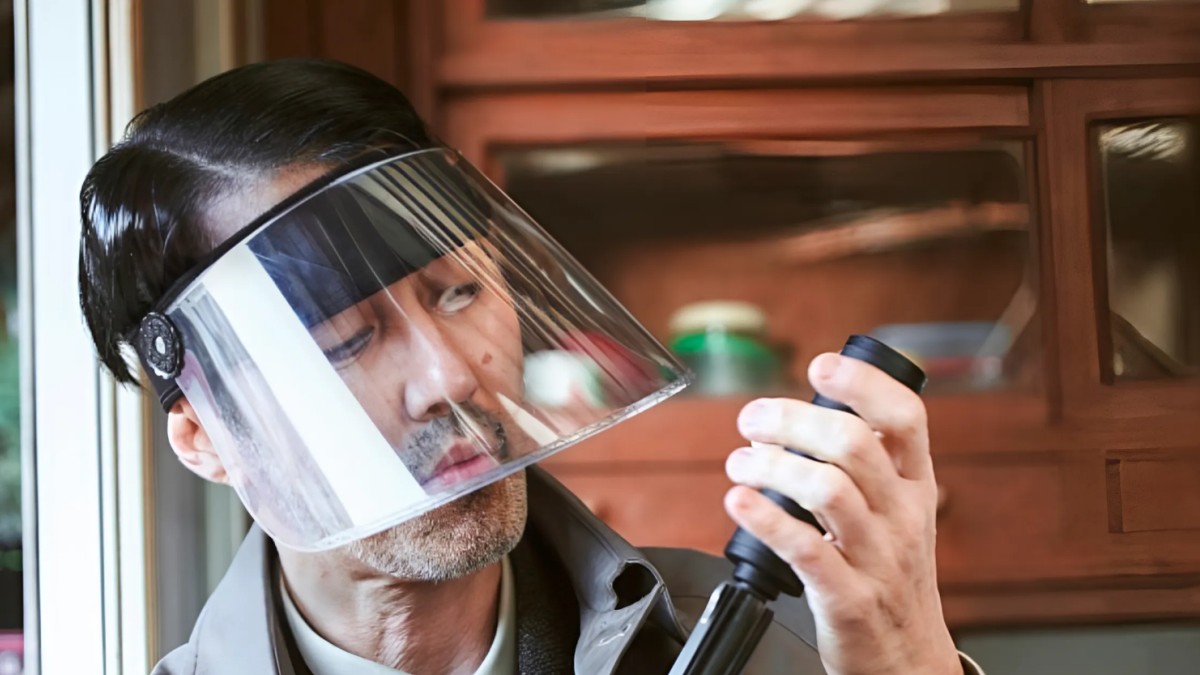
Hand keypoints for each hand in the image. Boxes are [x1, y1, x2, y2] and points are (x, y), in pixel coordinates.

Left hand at [723, 353, 961, 674]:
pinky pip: (806, 549)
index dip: (864, 383)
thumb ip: (860, 466)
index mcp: (916, 487)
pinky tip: (740, 502)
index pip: (906, 419)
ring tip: (740, 461)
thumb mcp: (896, 515)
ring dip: (772, 465)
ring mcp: (878, 559)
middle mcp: (902, 517)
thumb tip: (791, 419)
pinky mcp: (849, 599)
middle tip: (752, 419)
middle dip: (792, 420)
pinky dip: (765, 519)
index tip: (821, 366)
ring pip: (828, 490)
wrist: (909, 663)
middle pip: (854, 445)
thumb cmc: (890, 577)